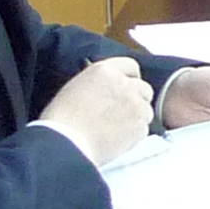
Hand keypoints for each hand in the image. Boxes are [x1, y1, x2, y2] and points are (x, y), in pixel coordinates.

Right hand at [38, 56, 153, 166]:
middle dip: (137, 99)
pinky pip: (143, 129)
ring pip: (146, 109)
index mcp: (105, 70)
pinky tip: (117, 139)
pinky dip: (134, 134)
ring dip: (137, 117)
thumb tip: (107, 89)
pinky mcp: (140, 126)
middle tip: (123, 112)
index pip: (131, 66)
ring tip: (118, 128)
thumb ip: (99, 82)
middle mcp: (124, 84)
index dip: (130, 78)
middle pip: (144, 88)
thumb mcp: (77, 86)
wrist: (67, 142)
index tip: (127, 87)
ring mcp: (135, 105)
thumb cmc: (62, 119)